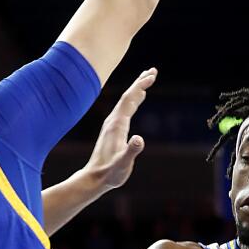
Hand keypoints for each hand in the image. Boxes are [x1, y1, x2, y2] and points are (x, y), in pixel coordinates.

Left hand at [85, 69, 156, 190]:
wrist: (95, 178)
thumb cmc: (110, 173)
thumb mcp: (123, 163)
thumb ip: (131, 151)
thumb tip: (140, 139)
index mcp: (117, 124)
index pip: (129, 99)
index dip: (140, 86)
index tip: (152, 76)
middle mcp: (113, 120)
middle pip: (128, 96)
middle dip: (140, 82)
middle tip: (153, 71)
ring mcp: (113, 124)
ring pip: (126, 101)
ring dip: (138, 88)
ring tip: (148, 79)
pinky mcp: (114, 129)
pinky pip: (126, 108)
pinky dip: (134, 99)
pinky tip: (139, 97)